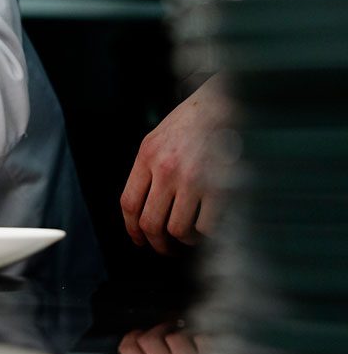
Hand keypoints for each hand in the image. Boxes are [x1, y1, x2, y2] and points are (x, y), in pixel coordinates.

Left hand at [120, 74, 230, 252]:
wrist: (223, 105)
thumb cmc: (191, 122)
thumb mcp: (156, 139)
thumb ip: (147, 169)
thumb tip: (142, 208)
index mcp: (147, 156)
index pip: (129, 203)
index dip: (132, 229)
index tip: (139, 239)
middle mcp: (167, 169)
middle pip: (151, 223)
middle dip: (157, 243)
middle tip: (164, 247)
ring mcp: (193, 179)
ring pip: (178, 230)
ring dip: (184, 239)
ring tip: (190, 233)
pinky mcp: (219, 187)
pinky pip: (206, 226)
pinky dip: (207, 232)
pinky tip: (208, 223)